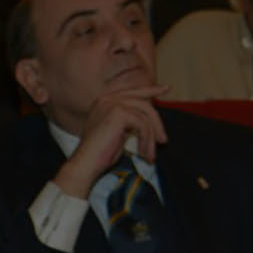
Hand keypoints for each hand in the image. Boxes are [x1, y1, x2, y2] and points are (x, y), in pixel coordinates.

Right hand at [54, 83, 169, 198]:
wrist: (85, 164)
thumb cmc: (99, 154)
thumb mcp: (117, 132)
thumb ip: (130, 120)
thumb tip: (149, 118)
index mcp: (104, 101)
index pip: (133, 91)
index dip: (151, 89)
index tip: (167, 88)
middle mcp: (107, 99)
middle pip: (143, 103)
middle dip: (156, 122)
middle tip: (163, 140)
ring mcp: (112, 104)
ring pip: (145, 115)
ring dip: (151, 136)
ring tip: (150, 153)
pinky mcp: (118, 113)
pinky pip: (142, 124)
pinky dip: (146, 140)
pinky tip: (144, 153)